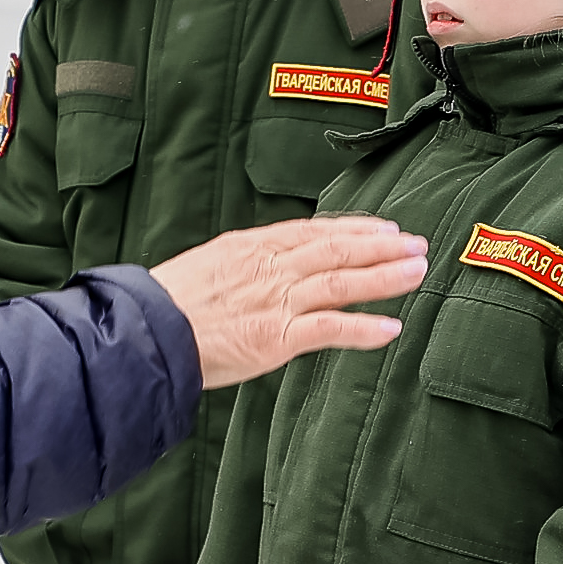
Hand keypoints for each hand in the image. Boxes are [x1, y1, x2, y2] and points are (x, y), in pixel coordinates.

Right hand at [150, 217, 429, 386]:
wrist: (145, 332)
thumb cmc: (167, 304)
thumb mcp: (208, 266)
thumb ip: (243, 264)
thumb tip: (264, 267)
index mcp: (252, 245)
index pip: (315, 230)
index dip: (355, 228)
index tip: (384, 228)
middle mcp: (271, 266)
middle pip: (338, 248)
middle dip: (382, 246)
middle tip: (417, 244)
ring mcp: (277, 300)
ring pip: (343, 280)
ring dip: (385, 276)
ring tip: (417, 272)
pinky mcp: (278, 336)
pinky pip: (331, 328)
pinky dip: (364, 327)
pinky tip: (391, 328)